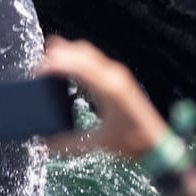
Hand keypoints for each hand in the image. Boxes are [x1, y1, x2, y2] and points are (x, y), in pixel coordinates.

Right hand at [37, 35, 168, 159]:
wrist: (158, 143)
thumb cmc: (133, 142)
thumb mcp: (98, 143)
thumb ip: (69, 143)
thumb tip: (44, 142)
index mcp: (110, 88)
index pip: (78, 65)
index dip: (55, 64)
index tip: (37, 71)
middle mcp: (114, 75)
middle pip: (82, 52)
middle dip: (58, 54)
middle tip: (38, 66)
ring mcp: (117, 75)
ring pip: (87, 53)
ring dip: (67, 53)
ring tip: (47, 60)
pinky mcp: (118, 78)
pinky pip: (93, 60)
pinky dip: (76, 58)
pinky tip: (66, 66)